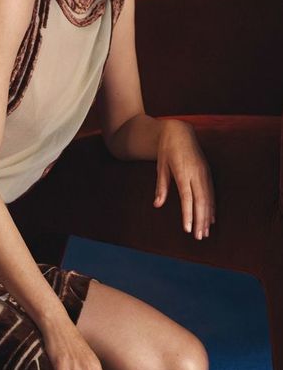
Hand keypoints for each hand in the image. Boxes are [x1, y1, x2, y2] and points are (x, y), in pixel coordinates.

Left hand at [153, 120, 215, 239]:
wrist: (180, 132)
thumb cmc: (166, 150)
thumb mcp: (160, 166)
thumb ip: (161, 186)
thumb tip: (157, 204)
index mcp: (183, 172)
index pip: (187, 198)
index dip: (188, 214)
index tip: (188, 229)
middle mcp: (196, 173)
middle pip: (201, 201)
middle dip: (200, 220)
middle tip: (198, 237)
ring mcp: (204, 173)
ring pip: (209, 198)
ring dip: (207, 217)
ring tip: (205, 233)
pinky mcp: (208, 172)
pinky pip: (212, 193)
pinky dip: (212, 207)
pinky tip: (211, 219)